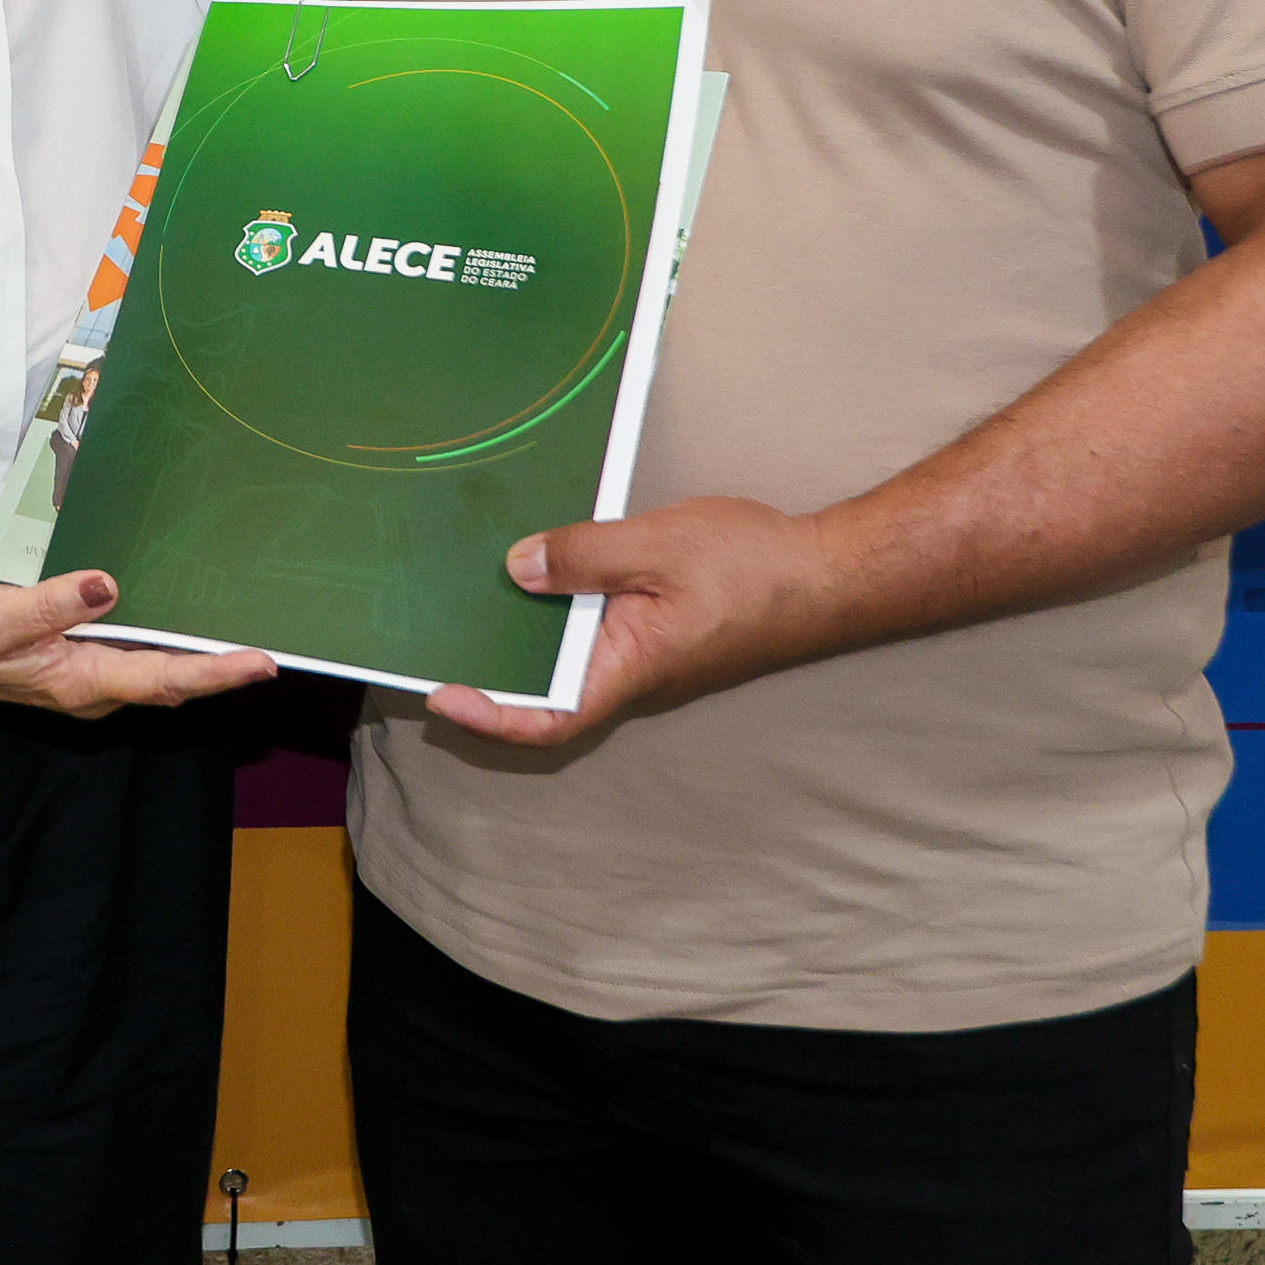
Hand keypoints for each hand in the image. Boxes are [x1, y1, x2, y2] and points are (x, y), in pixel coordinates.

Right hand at [0, 570, 276, 716]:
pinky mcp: (79, 660)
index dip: (216, 672)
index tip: (262, 662)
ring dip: (202, 656)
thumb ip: (52, 605)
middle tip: (277, 643)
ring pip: (159, 670)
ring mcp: (88, 677)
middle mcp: (93, 688)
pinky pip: (139, 656)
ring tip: (249, 629)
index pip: (163, 679)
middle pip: (172, 681)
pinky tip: (188, 617)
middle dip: (223, 668)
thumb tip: (108, 586)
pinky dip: (171, 643)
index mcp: (80, 682)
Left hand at [423, 497, 850, 747]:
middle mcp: (633, 670)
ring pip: (571, 653)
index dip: (493, 717)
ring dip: (524, 632)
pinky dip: (562, 605)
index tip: (444, 696)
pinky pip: (597, 626)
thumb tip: (518, 568)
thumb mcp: (657, 546)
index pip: (550, 717)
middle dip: (492, 668)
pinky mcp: (659, 626)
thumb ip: (585, 555)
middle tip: (436, 634)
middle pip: (548, 685)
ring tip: (469, 593)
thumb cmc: (754, 567)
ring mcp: (647, 650)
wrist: (828, 571)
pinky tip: (541, 562)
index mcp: (629, 667)